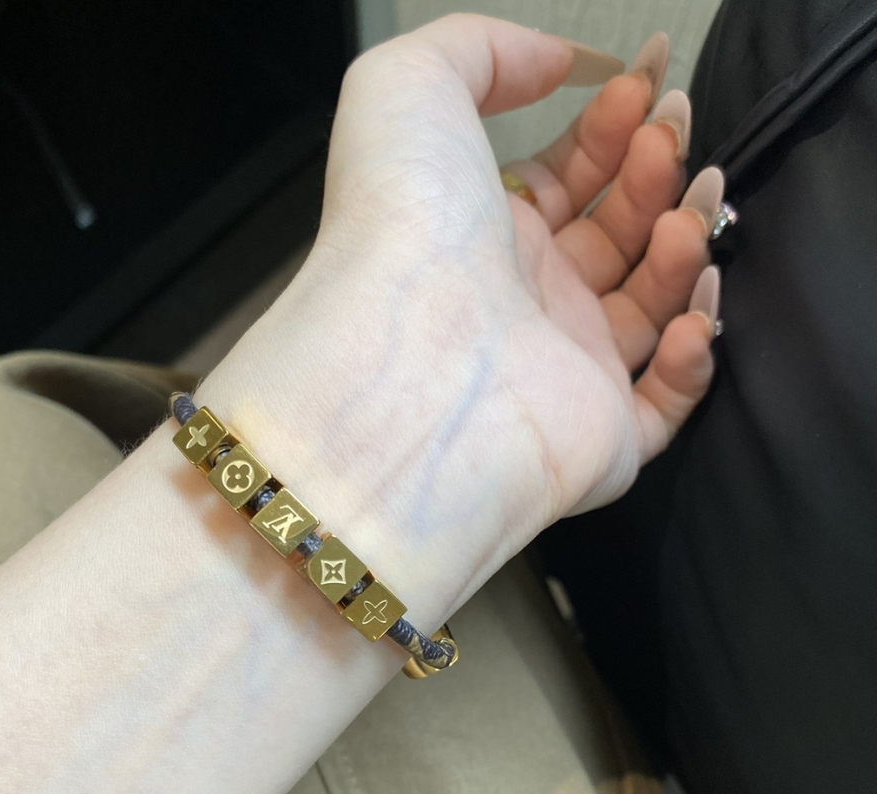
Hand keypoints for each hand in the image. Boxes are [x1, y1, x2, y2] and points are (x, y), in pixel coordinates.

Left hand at [201, 16, 722, 625]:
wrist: (415, 363)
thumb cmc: (404, 224)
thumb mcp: (410, 89)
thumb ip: (481, 52)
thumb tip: (559, 65)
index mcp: (478, 233)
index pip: (564, 179)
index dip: (612, 129)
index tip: (651, 82)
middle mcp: (521, 303)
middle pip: (613, 237)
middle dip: (655, 176)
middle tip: (674, 137)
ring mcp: (562, 374)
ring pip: (648, 312)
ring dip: (683, 251)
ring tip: (686, 213)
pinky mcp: (601, 440)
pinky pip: (663, 405)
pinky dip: (692, 360)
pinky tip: (691, 311)